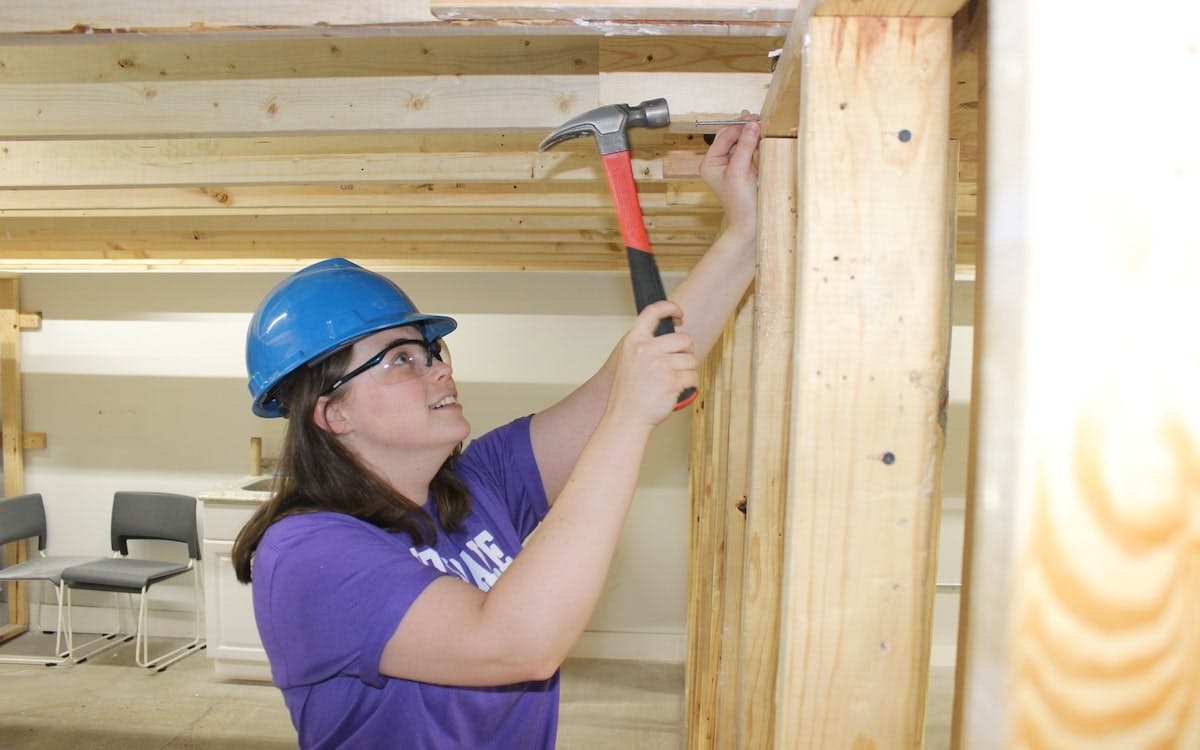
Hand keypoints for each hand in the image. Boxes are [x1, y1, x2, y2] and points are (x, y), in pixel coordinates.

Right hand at [606, 300, 696, 429]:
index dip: (670, 308)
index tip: (679, 314)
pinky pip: (693, 376)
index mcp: (633, 341)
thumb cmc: (629, 393)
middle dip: (687, 352)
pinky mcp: (671, 380)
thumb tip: (674, 338)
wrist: (625, 418)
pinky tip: (677, 390)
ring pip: (691, 359)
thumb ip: (646, 346)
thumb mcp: (629, 361)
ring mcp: (659, 364)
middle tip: (678, 364)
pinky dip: (690, 384)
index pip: (652, 312)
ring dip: (687, 371)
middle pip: (684, 339)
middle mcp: (646, 349)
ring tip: (673, 382)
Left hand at [699, 112, 760, 242]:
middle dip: (744, 127)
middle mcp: (718, 162)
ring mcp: (731, 165)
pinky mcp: (744, 168)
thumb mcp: (740, 171)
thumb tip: (752, 124)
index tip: (753, 120)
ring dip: (750, 133)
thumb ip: (745, 147)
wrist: (750, 223)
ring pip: (740, 141)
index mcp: (710, 163)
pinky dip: (755, 142)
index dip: (738, 126)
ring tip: (762, 123)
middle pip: (731, 136)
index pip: (723, 137)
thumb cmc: (740, 203)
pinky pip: (748, 149)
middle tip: (758, 118)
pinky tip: (762, 135)